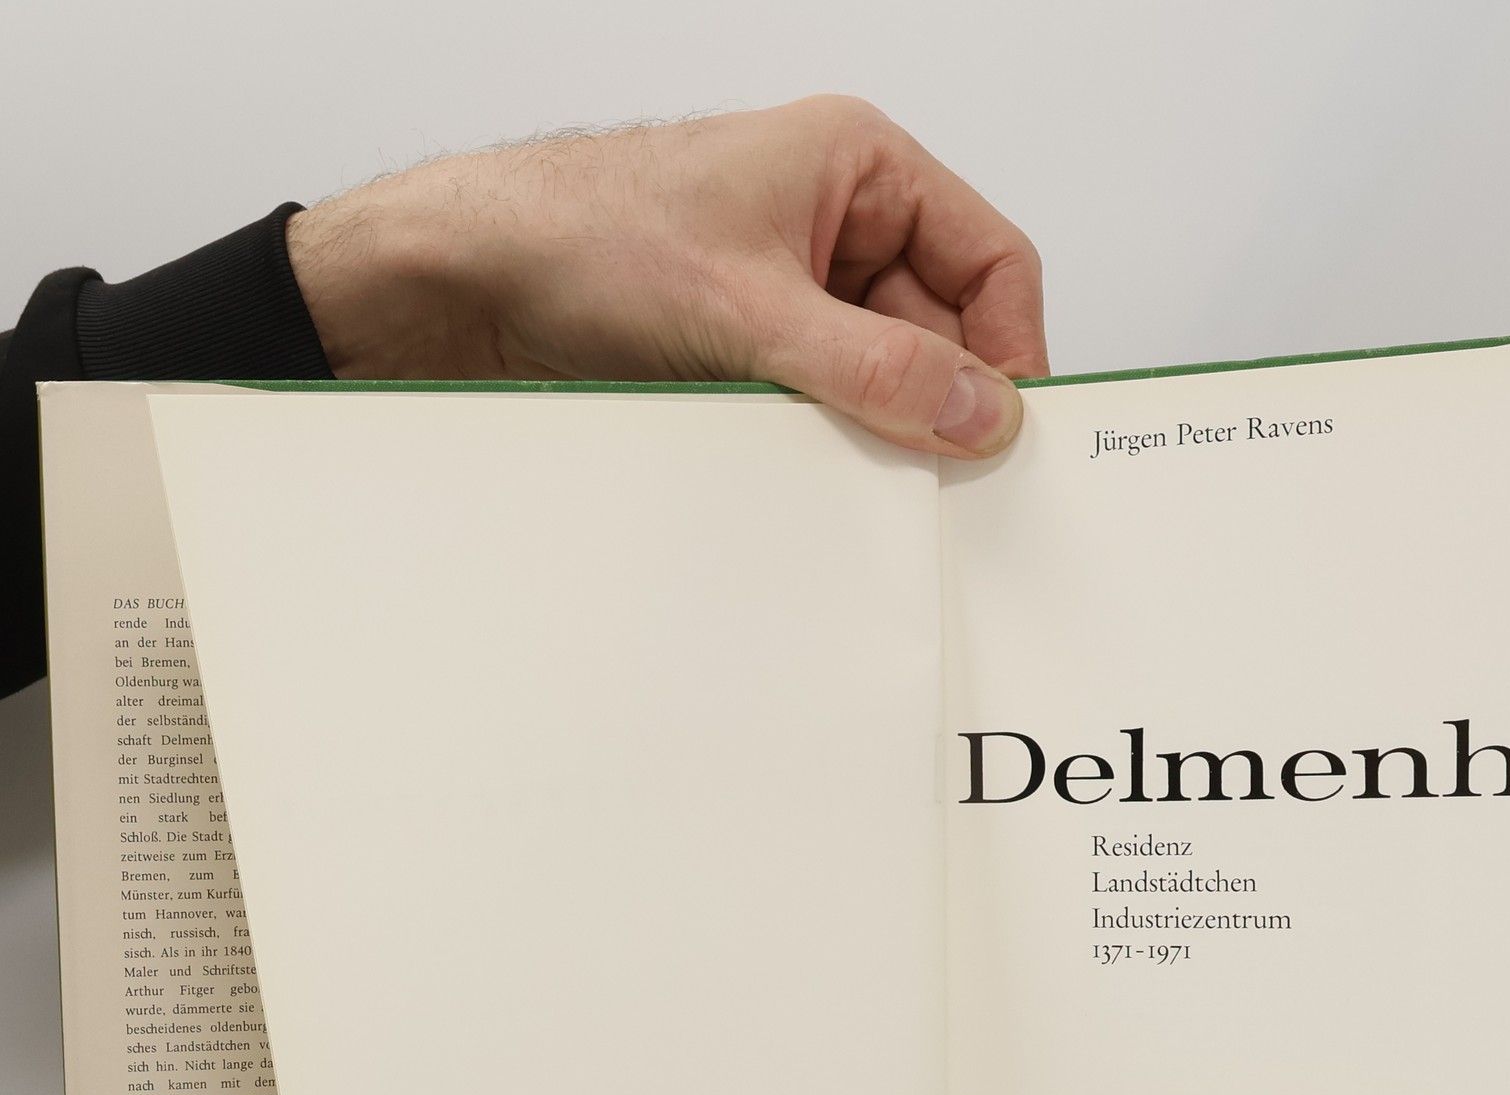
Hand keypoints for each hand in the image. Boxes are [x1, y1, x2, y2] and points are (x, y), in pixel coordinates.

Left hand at [286, 96, 1047, 457]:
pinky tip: (799, 466)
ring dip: (873, 428)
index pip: (990, 261)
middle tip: (929, 471)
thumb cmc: (578, 234)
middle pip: (944, 332)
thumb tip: (979, 413)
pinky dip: (824, 447)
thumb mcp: (747, 306)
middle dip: (936, 402)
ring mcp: (796, 297)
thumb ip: (875, 366)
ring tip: (837, 457)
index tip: (1002, 432)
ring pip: (885, 380)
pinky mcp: (756, 357)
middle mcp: (837, 229)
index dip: (1009, 348)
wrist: (460, 288)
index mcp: (857, 169)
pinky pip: (827, 411)